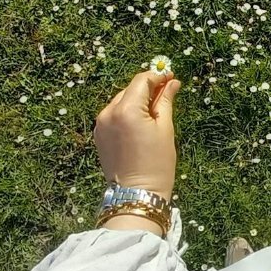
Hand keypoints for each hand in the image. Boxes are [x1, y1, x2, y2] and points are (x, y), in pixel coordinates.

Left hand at [94, 71, 181, 232]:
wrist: (136, 194)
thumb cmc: (156, 165)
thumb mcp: (165, 129)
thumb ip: (165, 101)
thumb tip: (172, 82)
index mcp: (127, 109)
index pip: (142, 80)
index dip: (158, 76)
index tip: (171, 78)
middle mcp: (109, 113)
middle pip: (130, 89)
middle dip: (148, 89)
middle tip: (167, 93)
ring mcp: (101, 124)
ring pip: (122, 101)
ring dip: (137, 101)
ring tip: (155, 112)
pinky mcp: (99, 134)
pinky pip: (114, 115)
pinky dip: (127, 114)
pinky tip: (140, 124)